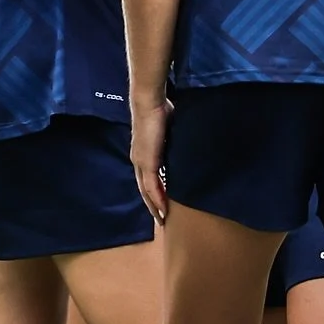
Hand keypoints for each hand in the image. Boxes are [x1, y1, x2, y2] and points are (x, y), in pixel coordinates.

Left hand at [130, 98, 171, 223]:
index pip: (147, 179)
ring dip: (155, 207)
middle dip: (153, 206)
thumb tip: (184, 147)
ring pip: (146, 191)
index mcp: (143, 154)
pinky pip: (151, 186)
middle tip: (161, 220)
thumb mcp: (170, 132)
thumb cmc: (161, 112)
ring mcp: (141, 163)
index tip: (162, 205)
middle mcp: (138, 161)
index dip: (153, 193)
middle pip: (144, 190)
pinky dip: (157, 199)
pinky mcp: (147, 162)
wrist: (150, 103)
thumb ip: (173, 143)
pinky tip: (163, 210)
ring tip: (163, 220)